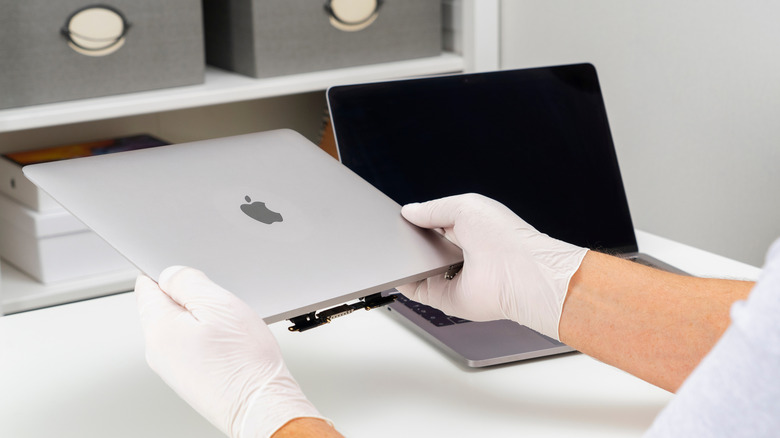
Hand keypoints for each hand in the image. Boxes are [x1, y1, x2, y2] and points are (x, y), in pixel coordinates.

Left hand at [135, 266, 325, 437]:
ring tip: (228, 329)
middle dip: (189, 298)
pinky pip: (190, 346)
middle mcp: (156, 349)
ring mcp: (170, 367)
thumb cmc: (245, 361)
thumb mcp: (219, 304)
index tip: (191, 276)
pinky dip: (207, 339)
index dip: (169, 273)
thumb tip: (170, 273)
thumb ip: (188, 282)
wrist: (260, 404)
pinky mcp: (187, 378)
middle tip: (220, 306)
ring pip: (179, 326)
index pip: (146, 285)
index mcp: (158, 327)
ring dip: (201, 319)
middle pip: (163, 306)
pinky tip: (228, 346)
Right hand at [398, 193, 587, 339]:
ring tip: (393, 247)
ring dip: (403, 259)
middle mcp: (461, 255)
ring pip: (417, 267)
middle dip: (408, 238)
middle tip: (395, 232)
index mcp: (470, 229)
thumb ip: (433, 208)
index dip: (419, 218)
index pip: (437, 223)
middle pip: (424, 246)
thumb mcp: (465, 206)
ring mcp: (451, 278)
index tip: (402, 215)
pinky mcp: (444, 299)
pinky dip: (401, 280)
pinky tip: (394, 268)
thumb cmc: (506, 238)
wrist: (520, 275)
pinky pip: (415, 289)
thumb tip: (409, 211)